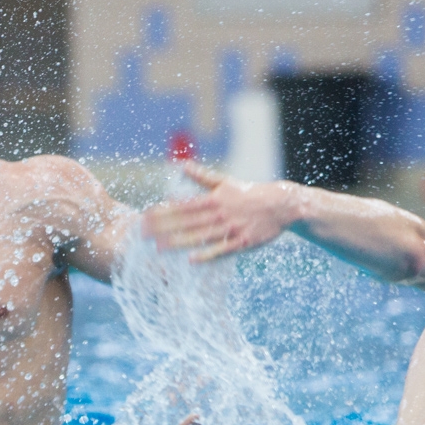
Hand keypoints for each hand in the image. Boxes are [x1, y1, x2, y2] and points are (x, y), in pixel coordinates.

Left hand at [141, 163, 295, 261]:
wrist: (280, 205)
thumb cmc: (250, 193)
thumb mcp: (225, 182)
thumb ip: (202, 176)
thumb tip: (182, 164)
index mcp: (214, 199)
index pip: (183, 206)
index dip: (163, 211)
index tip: (146, 216)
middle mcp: (220, 213)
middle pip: (187, 222)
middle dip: (163, 228)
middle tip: (143, 234)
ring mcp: (231, 228)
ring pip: (200, 236)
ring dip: (179, 242)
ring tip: (159, 248)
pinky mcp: (242, 242)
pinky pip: (221, 249)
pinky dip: (207, 254)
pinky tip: (191, 260)